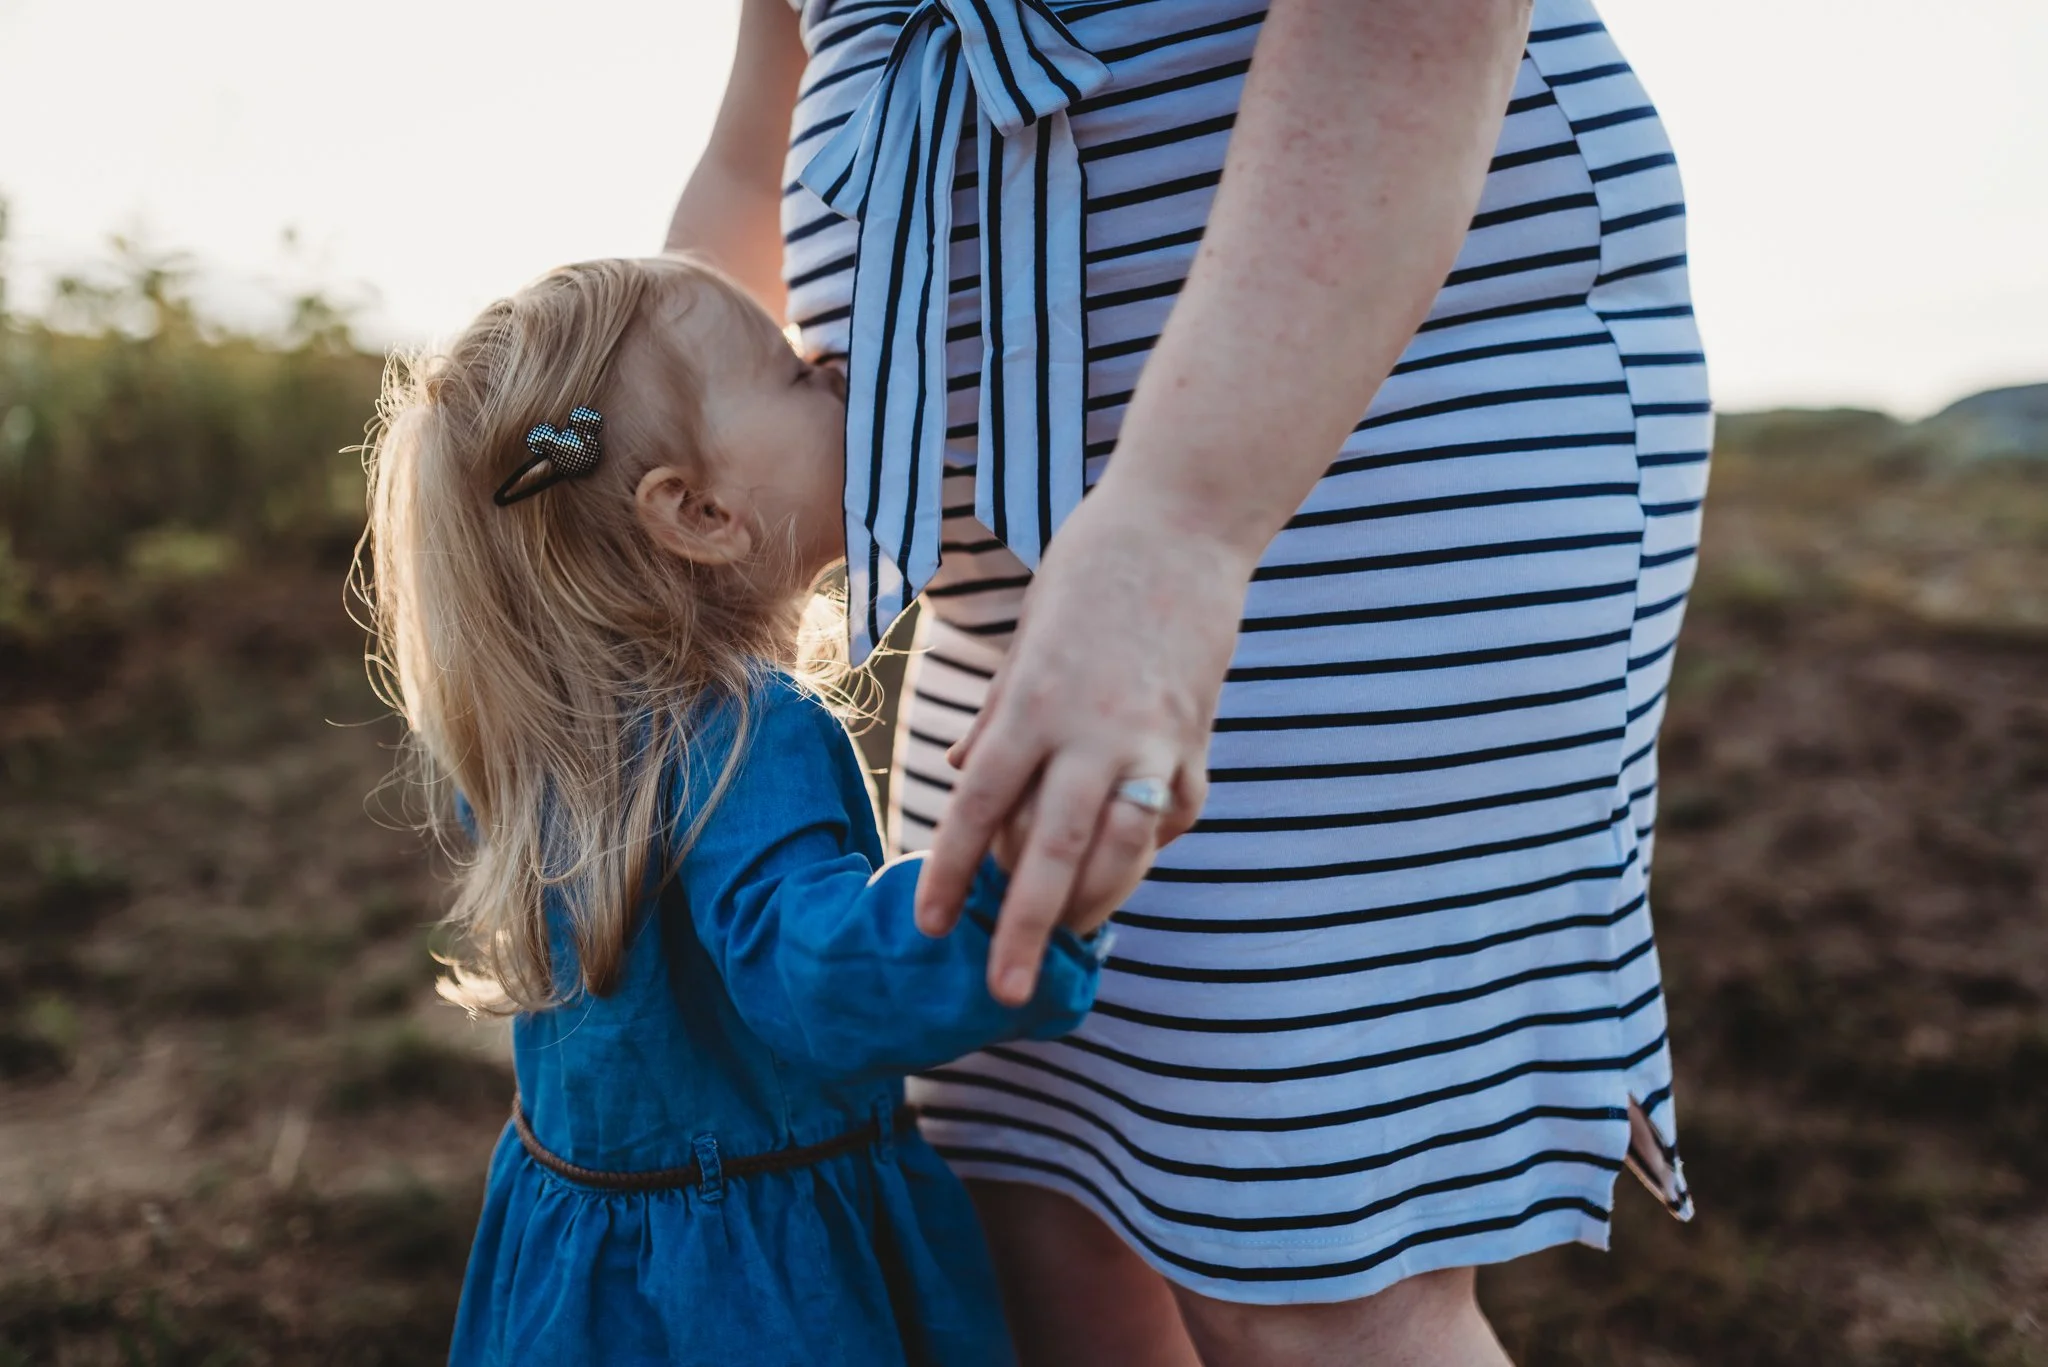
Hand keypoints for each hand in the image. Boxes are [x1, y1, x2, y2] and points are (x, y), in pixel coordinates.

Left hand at [914, 481, 1254, 1003]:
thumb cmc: (1089, 573)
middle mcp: (1090, 731)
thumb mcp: (1027, 639)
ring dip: (1095, 900)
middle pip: (1051, 850)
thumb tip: (963, 768)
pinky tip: (1130, 853)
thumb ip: (999, 716)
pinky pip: (1174, 812)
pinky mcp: (1199, 737)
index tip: (929, 926)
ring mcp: (1154, 738)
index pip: (978, 805)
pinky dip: (1150, 840)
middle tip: (1005, 990)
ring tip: (1069, 935)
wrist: (1183, 525)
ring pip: (1124, 848)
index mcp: (1032, 703)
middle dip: (1026, 927)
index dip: (949, 870)